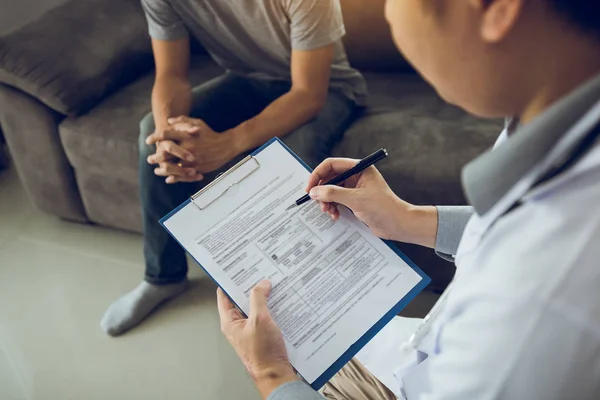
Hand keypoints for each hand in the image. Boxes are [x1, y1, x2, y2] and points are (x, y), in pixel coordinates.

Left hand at [147, 116, 240, 180]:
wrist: (226, 145)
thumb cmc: (210, 134)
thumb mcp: (197, 123)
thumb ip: (182, 121)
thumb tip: (168, 121)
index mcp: (186, 135)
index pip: (166, 134)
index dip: (155, 137)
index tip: (149, 141)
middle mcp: (188, 147)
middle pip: (166, 152)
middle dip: (156, 156)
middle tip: (149, 159)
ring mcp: (192, 159)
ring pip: (173, 166)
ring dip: (163, 169)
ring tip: (157, 171)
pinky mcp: (198, 168)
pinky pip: (183, 175)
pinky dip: (175, 178)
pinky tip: (169, 179)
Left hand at [217, 281, 297, 397]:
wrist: (275, 373)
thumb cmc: (263, 353)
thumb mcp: (260, 319)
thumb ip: (259, 298)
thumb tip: (262, 284)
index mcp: (230, 321)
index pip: (224, 296)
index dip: (230, 281)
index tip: (238, 268)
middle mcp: (238, 325)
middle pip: (242, 300)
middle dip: (251, 287)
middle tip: (260, 272)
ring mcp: (251, 329)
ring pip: (256, 307)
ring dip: (264, 297)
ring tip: (273, 284)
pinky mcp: (263, 334)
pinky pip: (266, 316)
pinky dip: (272, 307)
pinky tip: (281, 301)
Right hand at [306, 158, 437, 247]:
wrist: (398, 224)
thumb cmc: (383, 208)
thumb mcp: (355, 199)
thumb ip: (333, 193)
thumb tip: (314, 192)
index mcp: (359, 168)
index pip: (331, 165)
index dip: (317, 175)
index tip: (309, 188)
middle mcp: (357, 176)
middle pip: (330, 178)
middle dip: (322, 191)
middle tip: (317, 203)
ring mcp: (355, 188)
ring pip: (332, 190)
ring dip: (326, 201)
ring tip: (328, 211)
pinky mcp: (355, 200)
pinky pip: (337, 200)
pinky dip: (333, 207)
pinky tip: (335, 215)